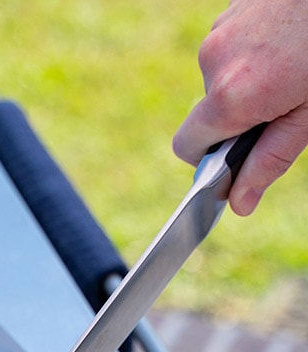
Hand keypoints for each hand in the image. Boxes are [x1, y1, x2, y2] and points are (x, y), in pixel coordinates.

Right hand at [173, 0, 307, 214]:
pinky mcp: (231, 6)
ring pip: (222, 76)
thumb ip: (270, 159)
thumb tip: (238, 203)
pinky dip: (254, 50)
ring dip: (249, 78)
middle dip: (241, 113)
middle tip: (287, 99)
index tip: (240, 154)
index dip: (211, 157)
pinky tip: (288, 39)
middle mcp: (215, 62)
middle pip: (209, 110)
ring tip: (292, 62)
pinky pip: (233, 45)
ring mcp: (221, 29)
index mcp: (230, 97)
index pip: (188, 147)